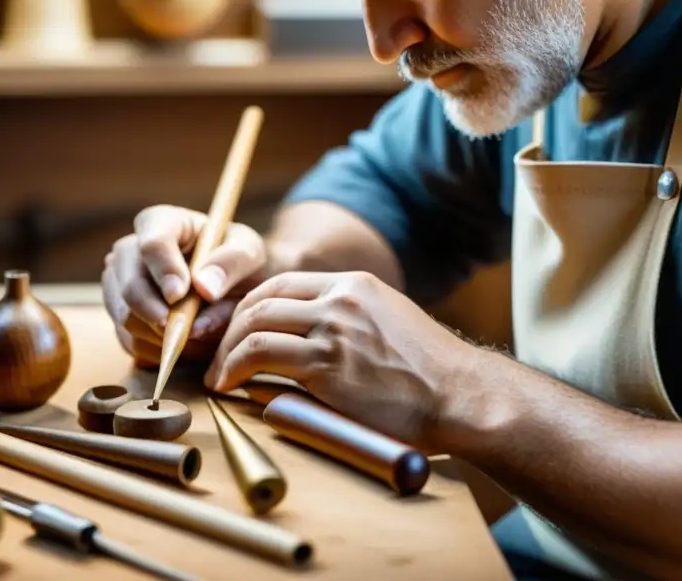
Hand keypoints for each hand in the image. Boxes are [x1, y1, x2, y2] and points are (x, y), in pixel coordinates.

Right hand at [102, 204, 267, 367]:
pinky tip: (186, 346)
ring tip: (200, 339)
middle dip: (158, 314)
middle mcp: (130, 250)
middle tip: (188, 333)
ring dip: (162, 337)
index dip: (164, 272)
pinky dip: (157, 350)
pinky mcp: (119, 314)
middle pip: (130, 286)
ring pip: (126, 317)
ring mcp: (118, 283)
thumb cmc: (238, 261)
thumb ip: (232, 263)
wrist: (231, 287)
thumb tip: (204, 288)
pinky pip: (128, 339)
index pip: (152, 244)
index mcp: (161, 222)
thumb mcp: (249, 253)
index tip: (179, 295)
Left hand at [204, 270, 470, 447]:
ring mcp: (334, 328)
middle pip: (262, 300)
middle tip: (218, 355)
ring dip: (226, 351)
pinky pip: (261, 356)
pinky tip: (228, 384)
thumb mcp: (390, 323)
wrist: (462, 396)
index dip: (251, 307)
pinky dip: (234, 368)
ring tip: (218, 375)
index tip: (237, 332)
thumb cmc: (429, 375)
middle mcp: (341, 298)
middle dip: (230, 327)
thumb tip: (306, 342)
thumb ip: (350, 322)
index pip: (283, 284)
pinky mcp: (327, 364)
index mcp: (355, 285)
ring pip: (255, 325)